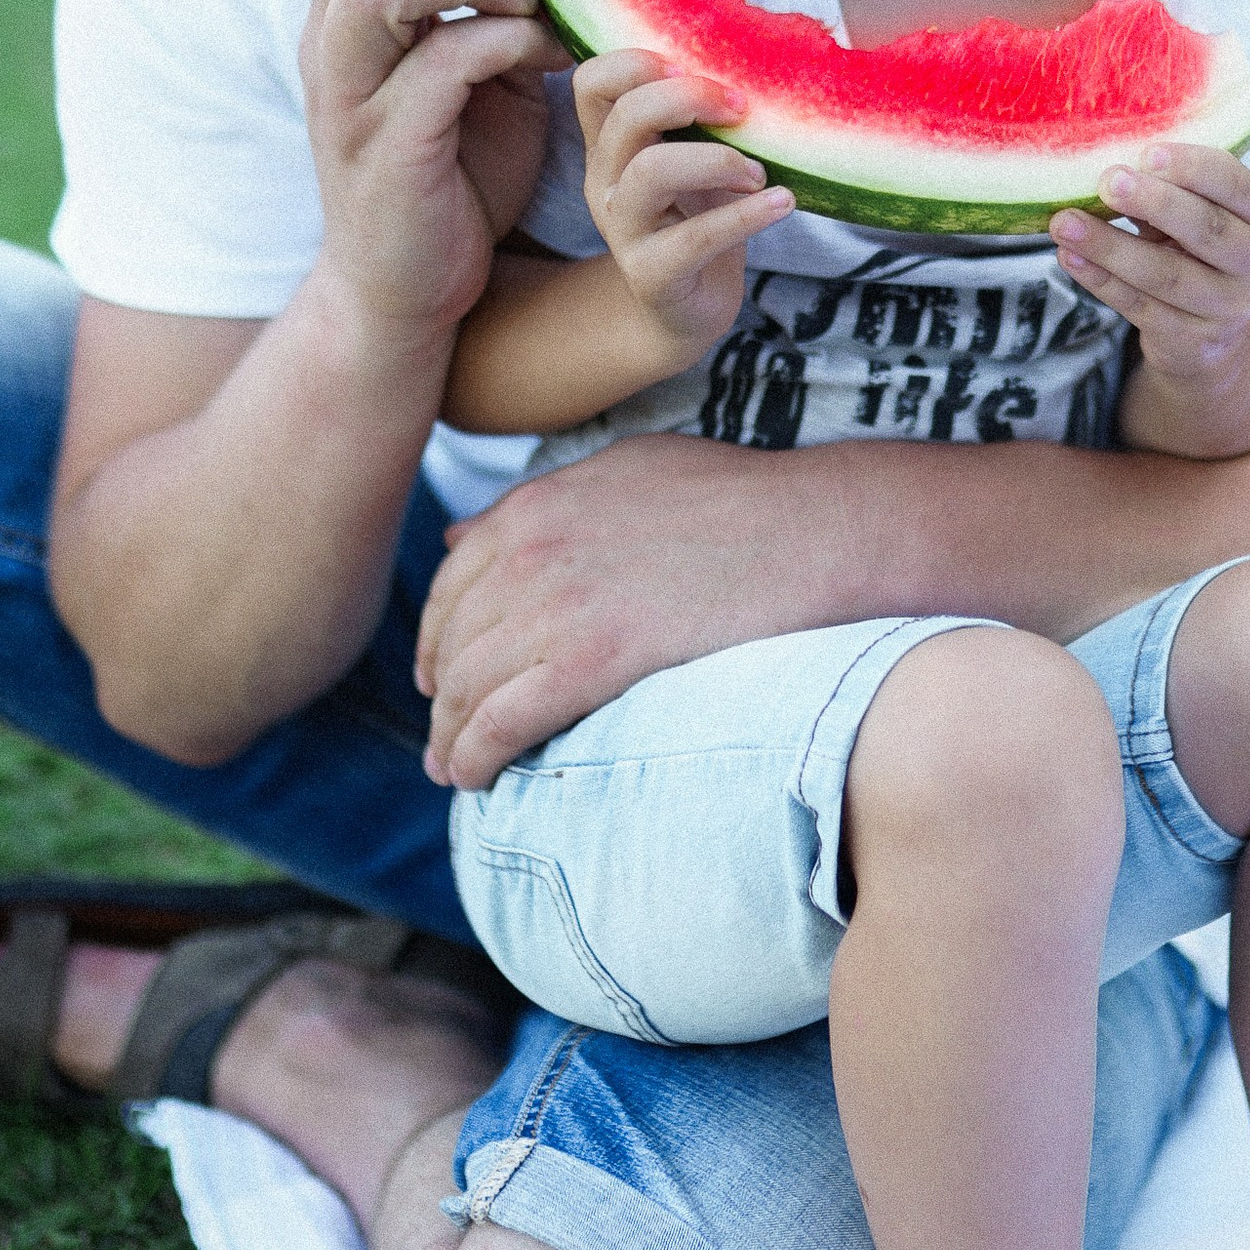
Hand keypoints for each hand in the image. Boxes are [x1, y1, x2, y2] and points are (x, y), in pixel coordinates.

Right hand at [299, 0, 563, 353]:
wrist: (414, 289)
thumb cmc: (457, 170)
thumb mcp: (482, 69)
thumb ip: (501, 3)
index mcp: (348, 12)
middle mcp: (328, 42)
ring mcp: (348, 95)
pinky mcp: (383, 149)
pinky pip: (433, 66)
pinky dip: (499, 41)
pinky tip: (547, 52)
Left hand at [417, 438, 852, 786]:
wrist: (811, 530)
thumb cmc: (739, 497)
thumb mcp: (626, 469)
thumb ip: (542, 502)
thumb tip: (462, 536)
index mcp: (535, 505)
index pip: (452, 583)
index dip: (438, 636)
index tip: (440, 674)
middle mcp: (529, 551)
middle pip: (453, 641)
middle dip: (439, 696)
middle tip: (442, 736)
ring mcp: (556, 604)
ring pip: (467, 688)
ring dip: (451, 737)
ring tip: (454, 770)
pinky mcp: (590, 660)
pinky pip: (503, 721)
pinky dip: (476, 756)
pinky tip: (476, 779)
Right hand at [573, 48, 790, 365]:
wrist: (684, 312)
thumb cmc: (696, 221)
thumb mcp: (691, 162)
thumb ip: (699, 121)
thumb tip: (757, 66)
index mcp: (608, 146)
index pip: (591, 83)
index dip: (636, 62)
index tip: (692, 67)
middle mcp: (605, 182)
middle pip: (627, 117)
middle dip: (691, 98)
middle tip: (743, 108)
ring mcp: (623, 230)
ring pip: (652, 172)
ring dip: (719, 160)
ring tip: (758, 173)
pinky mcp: (653, 275)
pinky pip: (695, 237)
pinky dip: (746, 215)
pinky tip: (782, 202)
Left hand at [1049, 148, 1249, 388]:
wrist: (1213, 342)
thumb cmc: (1198, 257)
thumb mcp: (1197, 219)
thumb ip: (1169, 193)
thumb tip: (1108, 161)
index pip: (1236, 184)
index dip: (1193, 167)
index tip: (1147, 153)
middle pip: (1206, 229)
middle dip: (1154, 202)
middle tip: (1106, 182)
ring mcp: (1229, 308)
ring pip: (1166, 274)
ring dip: (1110, 246)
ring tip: (1065, 223)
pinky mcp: (1194, 342)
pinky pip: (1140, 306)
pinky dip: (1100, 280)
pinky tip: (1071, 258)